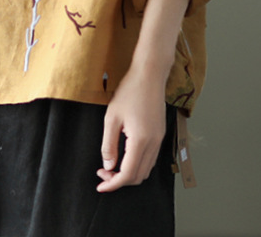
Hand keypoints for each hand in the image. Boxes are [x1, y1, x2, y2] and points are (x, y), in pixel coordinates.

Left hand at [96, 64, 166, 192]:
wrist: (150, 74)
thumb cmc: (130, 91)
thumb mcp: (112, 118)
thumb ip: (109, 145)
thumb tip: (108, 166)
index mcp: (141, 140)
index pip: (127, 174)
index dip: (113, 184)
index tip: (100, 185)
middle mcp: (154, 143)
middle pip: (138, 176)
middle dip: (120, 179)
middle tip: (103, 172)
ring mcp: (159, 139)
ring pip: (146, 169)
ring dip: (129, 172)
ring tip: (112, 165)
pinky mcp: (160, 134)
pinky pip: (150, 158)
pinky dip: (137, 164)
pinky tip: (124, 155)